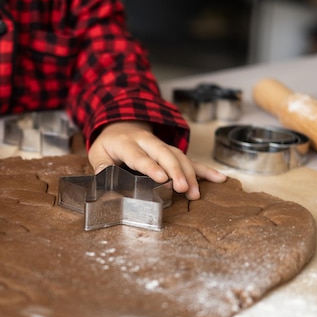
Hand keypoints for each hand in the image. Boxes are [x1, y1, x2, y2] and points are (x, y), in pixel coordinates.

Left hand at [88, 121, 225, 199]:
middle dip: (176, 171)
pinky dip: (204, 170)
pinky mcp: (171, 151)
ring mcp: (162, 145)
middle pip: (164, 154)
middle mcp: (147, 142)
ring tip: (196, 193)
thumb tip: (105, 181)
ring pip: (179, 157)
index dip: (151, 167)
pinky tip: (219, 178)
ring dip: (190, 174)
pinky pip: (189, 159)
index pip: (140, 156)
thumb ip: (101, 166)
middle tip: (183, 188)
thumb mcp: (98, 153)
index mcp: (127, 143)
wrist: (121, 124)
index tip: (162, 178)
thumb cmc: (109, 144)